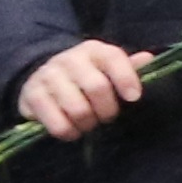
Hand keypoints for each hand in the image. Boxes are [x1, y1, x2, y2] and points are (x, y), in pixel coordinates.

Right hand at [21, 38, 145, 141]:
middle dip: (107, 110)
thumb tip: (149, 59)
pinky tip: (72, 130)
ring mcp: (47, 76)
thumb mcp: (106, 67)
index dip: (126, 78)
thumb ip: (128, 66)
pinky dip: (69, 132)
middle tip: (107, 117)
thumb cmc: (85, 75)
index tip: (134, 98)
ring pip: (77, 109)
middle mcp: (68, 59)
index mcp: (92, 50)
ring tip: (89, 124)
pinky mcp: (32, 95)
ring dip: (88, 124)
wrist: (42, 76)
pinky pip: (57, 123)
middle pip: (97, 87)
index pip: (112, 58)